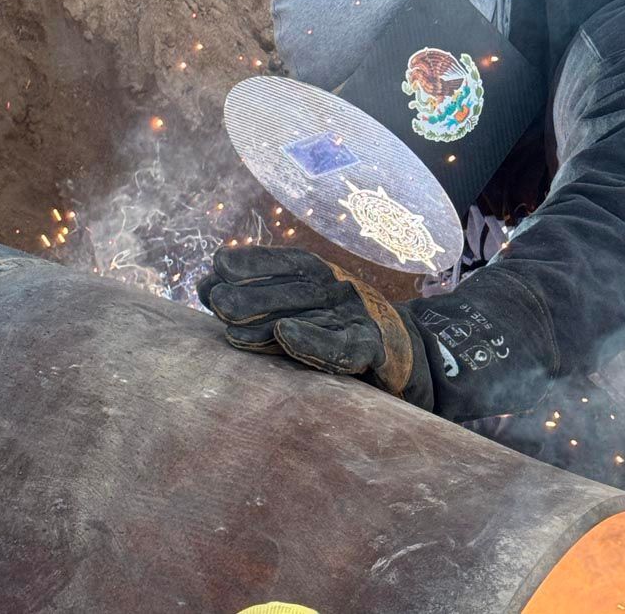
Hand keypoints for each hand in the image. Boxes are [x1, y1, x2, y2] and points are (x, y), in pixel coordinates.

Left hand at [197, 245, 429, 402]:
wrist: (414, 362)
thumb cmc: (347, 336)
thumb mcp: (311, 314)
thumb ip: (267, 305)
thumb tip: (210, 290)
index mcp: (328, 279)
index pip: (289, 264)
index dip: (255, 263)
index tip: (218, 265)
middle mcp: (343, 291)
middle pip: (294, 290)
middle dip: (252, 293)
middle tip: (215, 300)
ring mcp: (361, 318)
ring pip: (312, 315)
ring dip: (270, 319)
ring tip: (232, 326)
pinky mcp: (375, 349)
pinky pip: (342, 347)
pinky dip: (313, 340)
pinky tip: (286, 335)